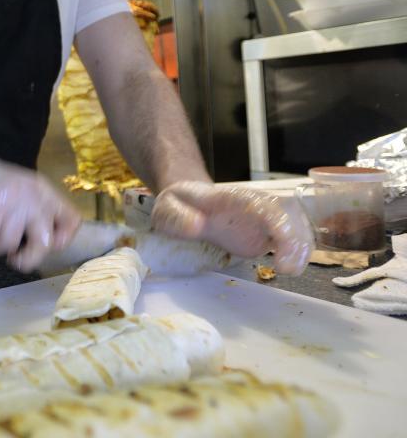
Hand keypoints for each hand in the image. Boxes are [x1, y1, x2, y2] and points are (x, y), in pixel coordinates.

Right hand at [0, 145, 81, 272]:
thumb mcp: (20, 192)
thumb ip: (36, 212)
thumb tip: (49, 245)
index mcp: (42, 190)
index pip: (72, 220)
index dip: (62, 240)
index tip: (45, 246)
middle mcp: (31, 194)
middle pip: (45, 241)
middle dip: (28, 257)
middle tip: (14, 258)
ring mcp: (11, 199)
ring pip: (9, 244)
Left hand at [151, 181, 313, 275]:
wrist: (185, 206)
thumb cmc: (177, 205)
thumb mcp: (167, 209)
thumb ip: (177, 217)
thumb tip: (197, 226)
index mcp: (233, 198)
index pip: (265, 205)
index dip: (280, 222)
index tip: (282, 244)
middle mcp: (255, 206)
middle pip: (291, 214)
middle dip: (298, 239)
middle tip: (287, 267)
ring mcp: (263, 221)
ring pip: (298, 226)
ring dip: (302, 248)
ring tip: (289, 270)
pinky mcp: (265, 235)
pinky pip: (292, 240)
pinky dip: (297, 254)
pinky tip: (288, 268)